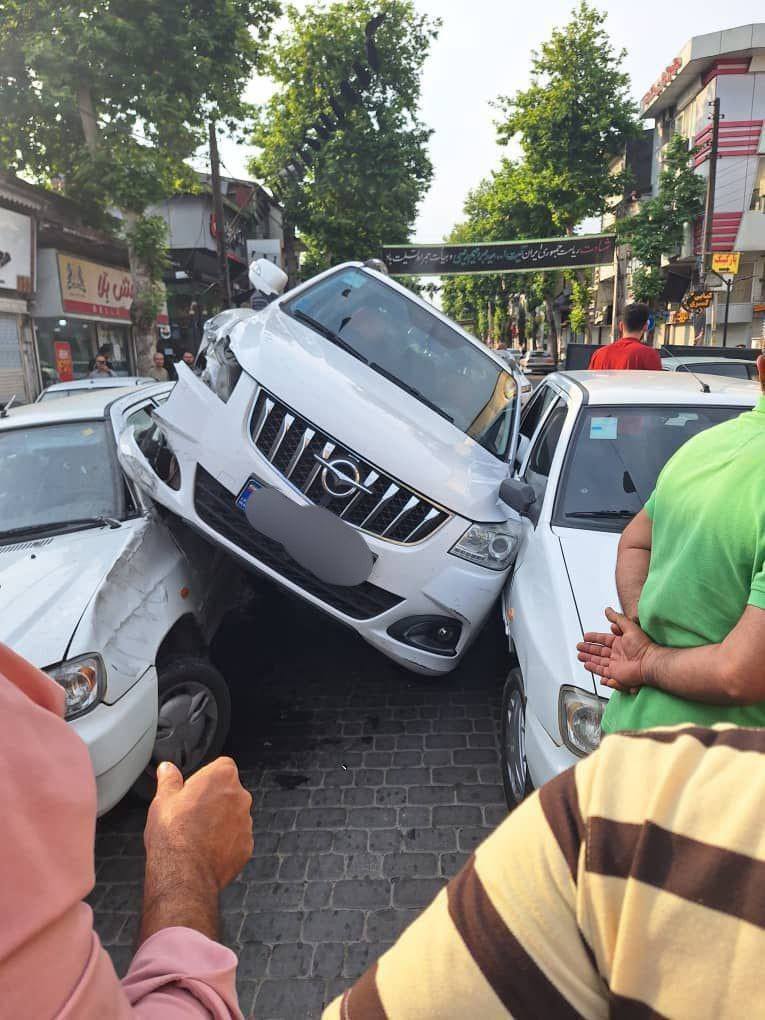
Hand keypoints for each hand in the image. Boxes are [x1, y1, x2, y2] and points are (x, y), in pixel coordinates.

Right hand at [144, 757, 252, 892]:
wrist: (184, 873)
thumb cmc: (173, 834)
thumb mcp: (163, 799)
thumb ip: (169, 779)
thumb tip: (167, 768)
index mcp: (222, 777)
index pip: (221, 765)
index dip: (205, 777)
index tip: (192, 789)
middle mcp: (240, 796)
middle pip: (229, 791)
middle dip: (214, 799)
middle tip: (191, 814)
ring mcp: (246, 822)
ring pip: (233, 815)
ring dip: (220, 821)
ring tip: (196, 835)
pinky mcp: (247, 846)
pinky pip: (236, 838)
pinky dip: (225, 842)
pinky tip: (205, 850)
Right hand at [577, 607, 653, 691]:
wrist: (648, 663)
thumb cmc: (643, 646)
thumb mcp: (629, 626)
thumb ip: (617, 618)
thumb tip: (608, 610)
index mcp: (620, 642)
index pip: (603, 639)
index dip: (594, 638)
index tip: (586, 636)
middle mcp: (617, 653)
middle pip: (599, 651)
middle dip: (588, 649)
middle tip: (579, 646)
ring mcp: (616, 664)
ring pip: (598, 661)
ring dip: (588, 658)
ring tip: (580, 656)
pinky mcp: (615, 674)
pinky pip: (601, 671)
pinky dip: (593, 668)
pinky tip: (587, 666)